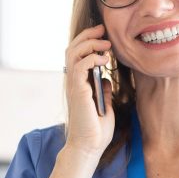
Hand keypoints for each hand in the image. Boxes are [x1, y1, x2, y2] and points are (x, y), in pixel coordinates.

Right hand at [63, 24, 114, 156]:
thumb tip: (105, 79)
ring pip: (73, 53)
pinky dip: (92, 58)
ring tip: (106, 44)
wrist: (89, 147)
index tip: (103, 36)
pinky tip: (105, 60)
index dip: (88, 41)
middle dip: (87, 35)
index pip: (77, 55)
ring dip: (90, 43)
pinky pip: (81, 65)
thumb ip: (102, 90)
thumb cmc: (96, 131)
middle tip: (103, 30)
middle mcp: (73, 82)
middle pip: (72, 49)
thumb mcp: (104, 106)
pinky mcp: (78, 90)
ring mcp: (74, 86)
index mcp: (78, 84)